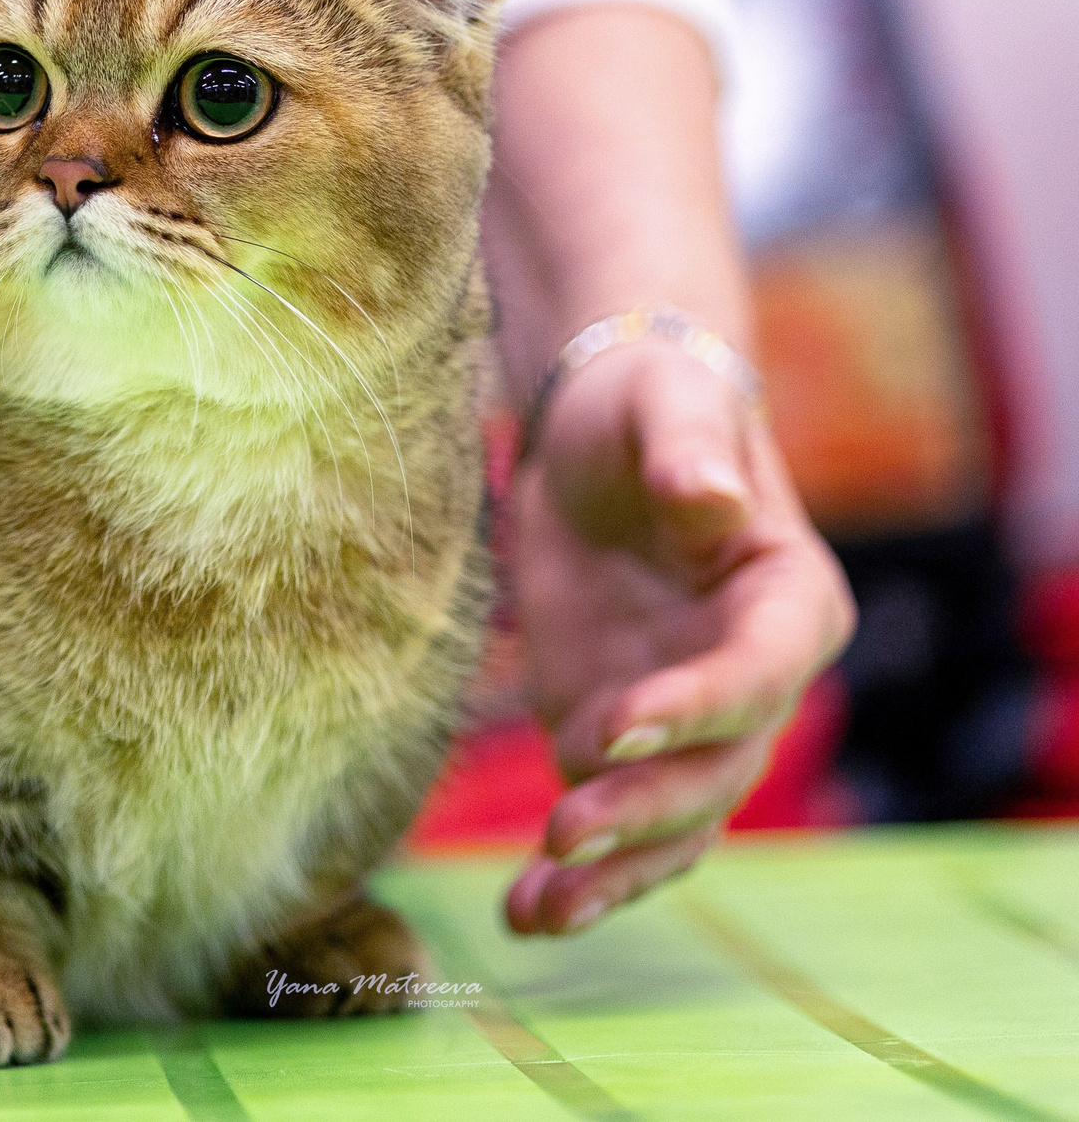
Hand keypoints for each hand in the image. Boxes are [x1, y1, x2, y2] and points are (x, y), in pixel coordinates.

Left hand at [502, 339, 854, 933]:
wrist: (597, 435)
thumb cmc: (647, 404)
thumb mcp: (666, 403)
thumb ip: (690, 451)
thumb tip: (710, 499)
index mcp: (791, 602)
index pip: (758, 672)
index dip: (694, 705)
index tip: (616, 723)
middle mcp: (755, 682)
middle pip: (716, 769)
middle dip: (644, 806)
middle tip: (564, 830)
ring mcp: (686, 725)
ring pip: (671, 823)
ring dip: (612, 873)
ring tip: (539, 908)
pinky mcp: (618, 741)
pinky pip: (615, 823)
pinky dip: (578, 874)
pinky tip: (523, 911)